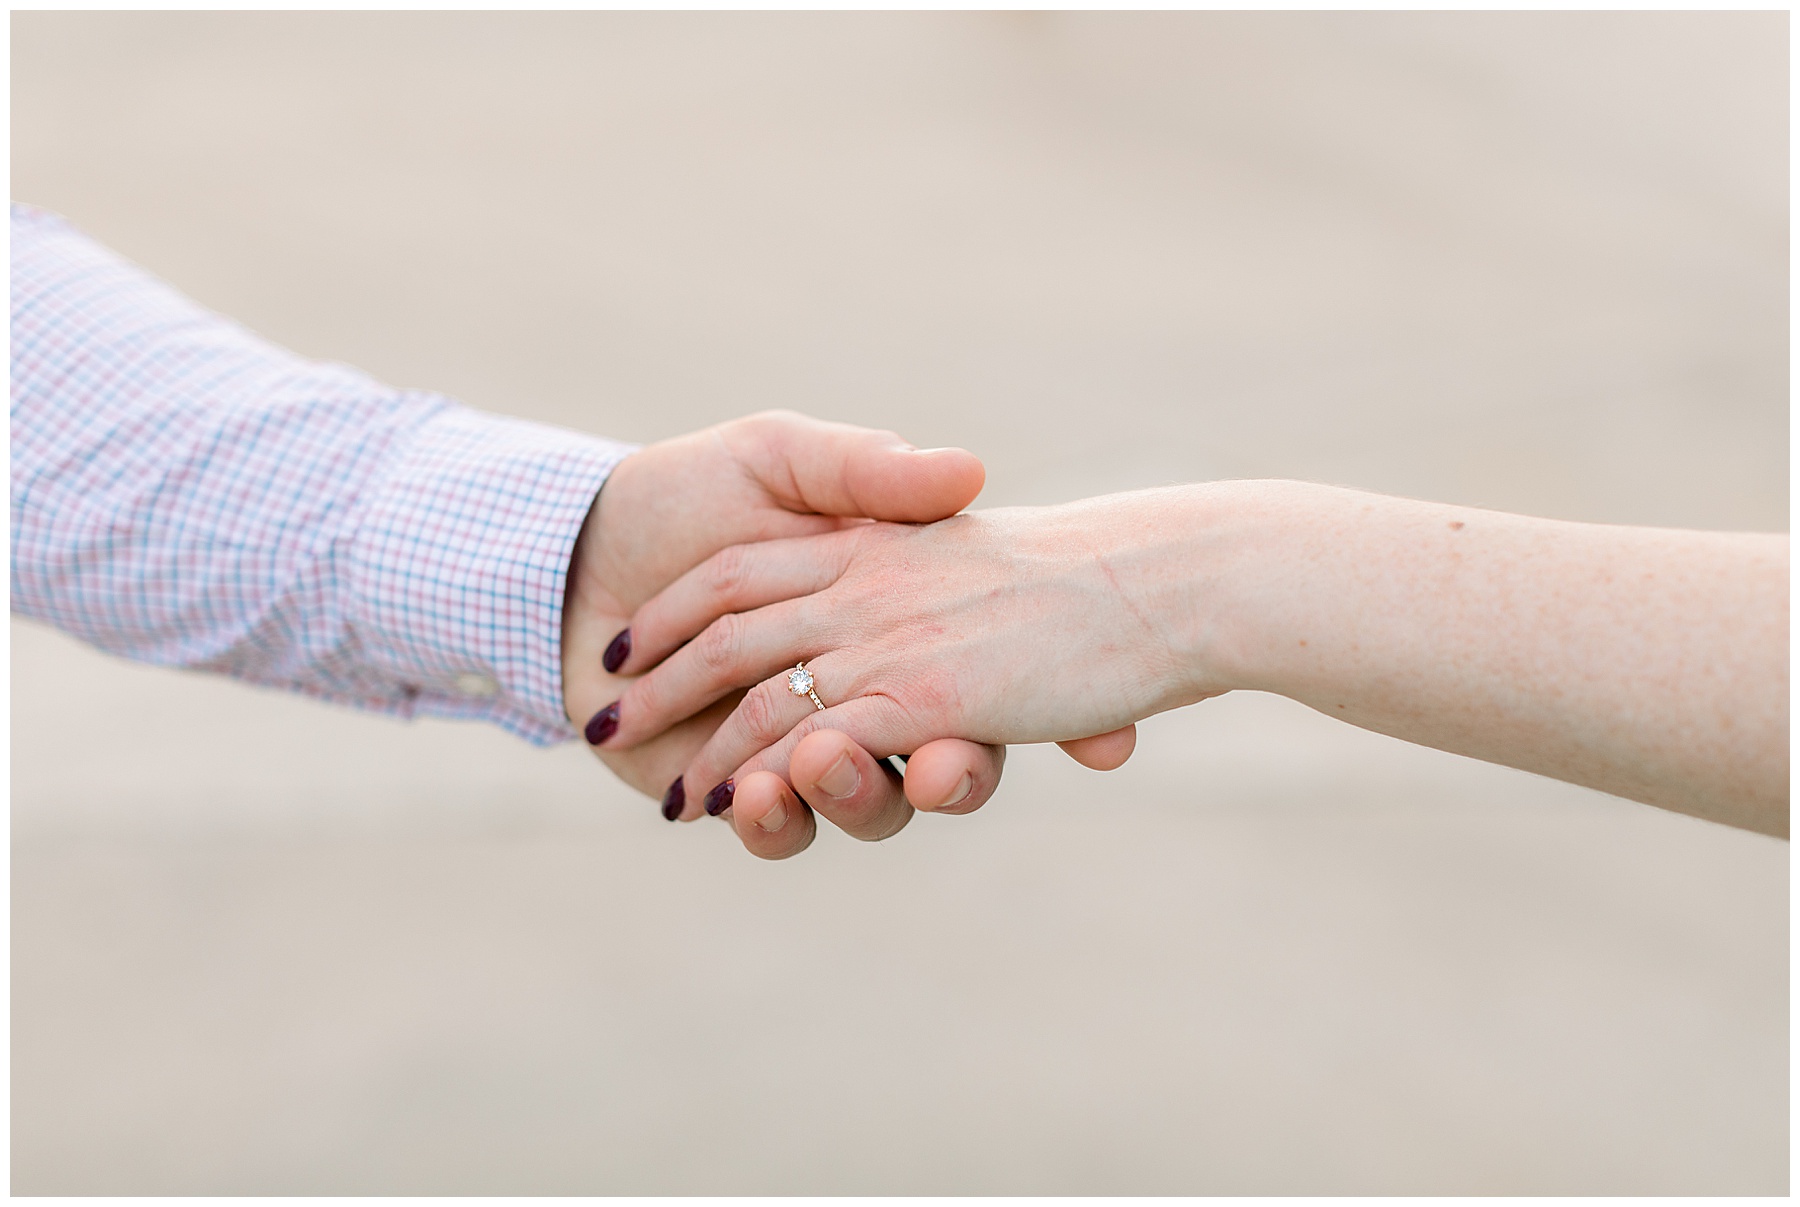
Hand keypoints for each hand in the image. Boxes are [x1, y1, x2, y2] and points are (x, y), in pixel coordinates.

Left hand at [601, 490, 1221, 839]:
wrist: (578, 547)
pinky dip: (756, 808)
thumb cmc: (687, 489)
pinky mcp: (731, 780)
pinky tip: (731, 799)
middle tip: (942, 770)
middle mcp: (859, 682)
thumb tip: (967, 472)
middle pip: (920, 749)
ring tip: (810, 775)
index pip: (971, 675)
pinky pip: (764, 806)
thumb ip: (874, 469)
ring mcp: (798, 735)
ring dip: (832, 795)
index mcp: (891, 610)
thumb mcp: (787, 457)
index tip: (1060, 721)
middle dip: (943, 772)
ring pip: (839, 787)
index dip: (1013, 682)